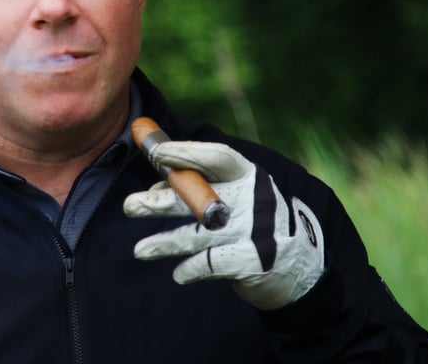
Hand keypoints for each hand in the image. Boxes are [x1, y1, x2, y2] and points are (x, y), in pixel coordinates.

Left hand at [123, 140, 323, 309]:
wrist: (298, 264)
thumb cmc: (252, 218)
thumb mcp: (233, 193)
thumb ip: (199, 186)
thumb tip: (156, 185)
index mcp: (246, 174)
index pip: (215, 157)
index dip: (185, 153)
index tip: (155, 152)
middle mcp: (252, 198)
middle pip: (197, 197)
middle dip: (160, 202)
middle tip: (129, 206)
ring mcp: (254, 230)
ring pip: (197, 234)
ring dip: (164, 243)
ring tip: (140, 250)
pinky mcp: (254, 262)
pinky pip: (212, 264)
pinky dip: (191, 269)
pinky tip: (178, 274)